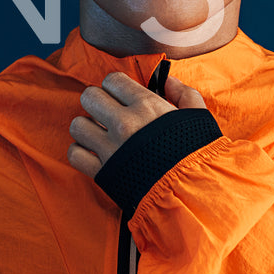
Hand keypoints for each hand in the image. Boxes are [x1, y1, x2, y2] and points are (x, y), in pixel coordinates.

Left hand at [67, 72, 207, 178]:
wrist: (192, 194)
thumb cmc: (197, 155)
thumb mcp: (199, 117)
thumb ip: (184, 94)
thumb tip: (168, 81)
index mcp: (146, 106)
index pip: (112, 80)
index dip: (115, 86)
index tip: (121, 96)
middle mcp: (124, 123)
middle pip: (89, 97)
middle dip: (97, 101)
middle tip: (108, 112)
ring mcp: (110, 148)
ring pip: (77, 124)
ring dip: (86, 127)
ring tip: (100, 133)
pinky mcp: (102, 172)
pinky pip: (74, 154)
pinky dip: (81, 152)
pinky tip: (94, 152)